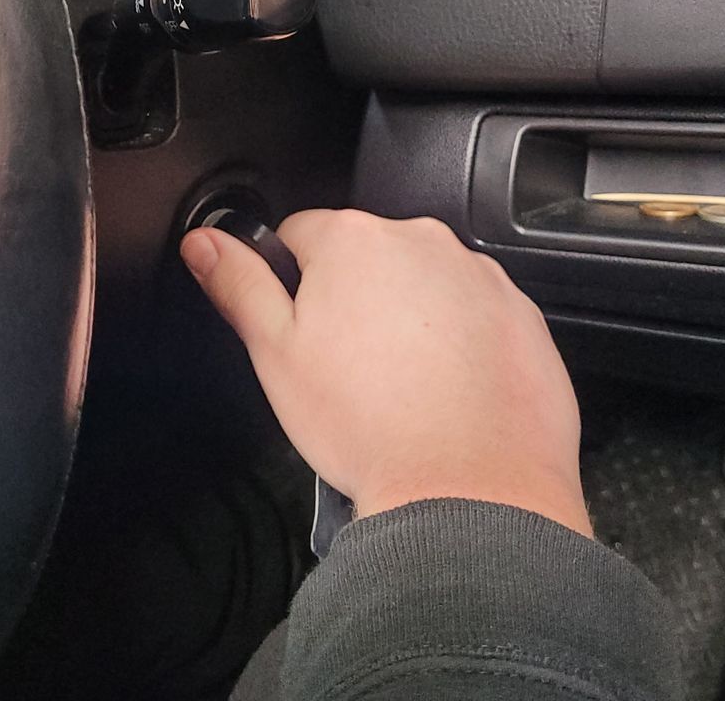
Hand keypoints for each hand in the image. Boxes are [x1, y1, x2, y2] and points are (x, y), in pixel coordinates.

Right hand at [180, 210, 590, 535]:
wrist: (469, 491)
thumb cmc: (368, 424)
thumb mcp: (276, 353)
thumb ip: (238, 284)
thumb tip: (204, 242)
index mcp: (352, 241)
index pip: (299, 233)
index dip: (289, 281)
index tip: (300, 327)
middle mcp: (420, 242)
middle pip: (366, 256)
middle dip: (351, 297)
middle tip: (347, 366)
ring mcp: (478, 276)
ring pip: (422, 284)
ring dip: (407, 316)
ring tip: (399, 386)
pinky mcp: (521, 315)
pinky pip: (475, 314)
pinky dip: (459, 341)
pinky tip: (445, 392)